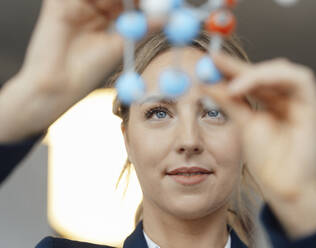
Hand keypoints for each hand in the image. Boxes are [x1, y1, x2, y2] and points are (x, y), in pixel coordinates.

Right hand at [0, 0, 160, 141]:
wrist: (58, 85)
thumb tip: (171, 17)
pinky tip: (116, 2)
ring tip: (133, 3)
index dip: (146, 0)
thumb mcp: (122, 45)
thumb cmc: (88, 71)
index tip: (168, 1)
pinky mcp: (59, 2)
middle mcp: (95, 6)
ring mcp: (78, 2)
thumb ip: (144, 26)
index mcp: (110, 16)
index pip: (132, 0)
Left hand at [201, 53, 315, 238]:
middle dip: (237, 66)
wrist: (284, 186)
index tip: (207, 61)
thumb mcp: (243, 123)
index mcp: (269, 100)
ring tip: (230, 85)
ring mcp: (299, 99)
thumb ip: (229, 102)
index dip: (229, 67)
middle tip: (214, 61)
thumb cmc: (267, 159)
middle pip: (262, 70)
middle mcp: (285, 96)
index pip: (249, 77)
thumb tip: (206, 82)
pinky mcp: (312, 105)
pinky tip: (244, 88)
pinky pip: (298, 80)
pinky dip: (271, 78)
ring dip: (254, 72)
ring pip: (281, 69)